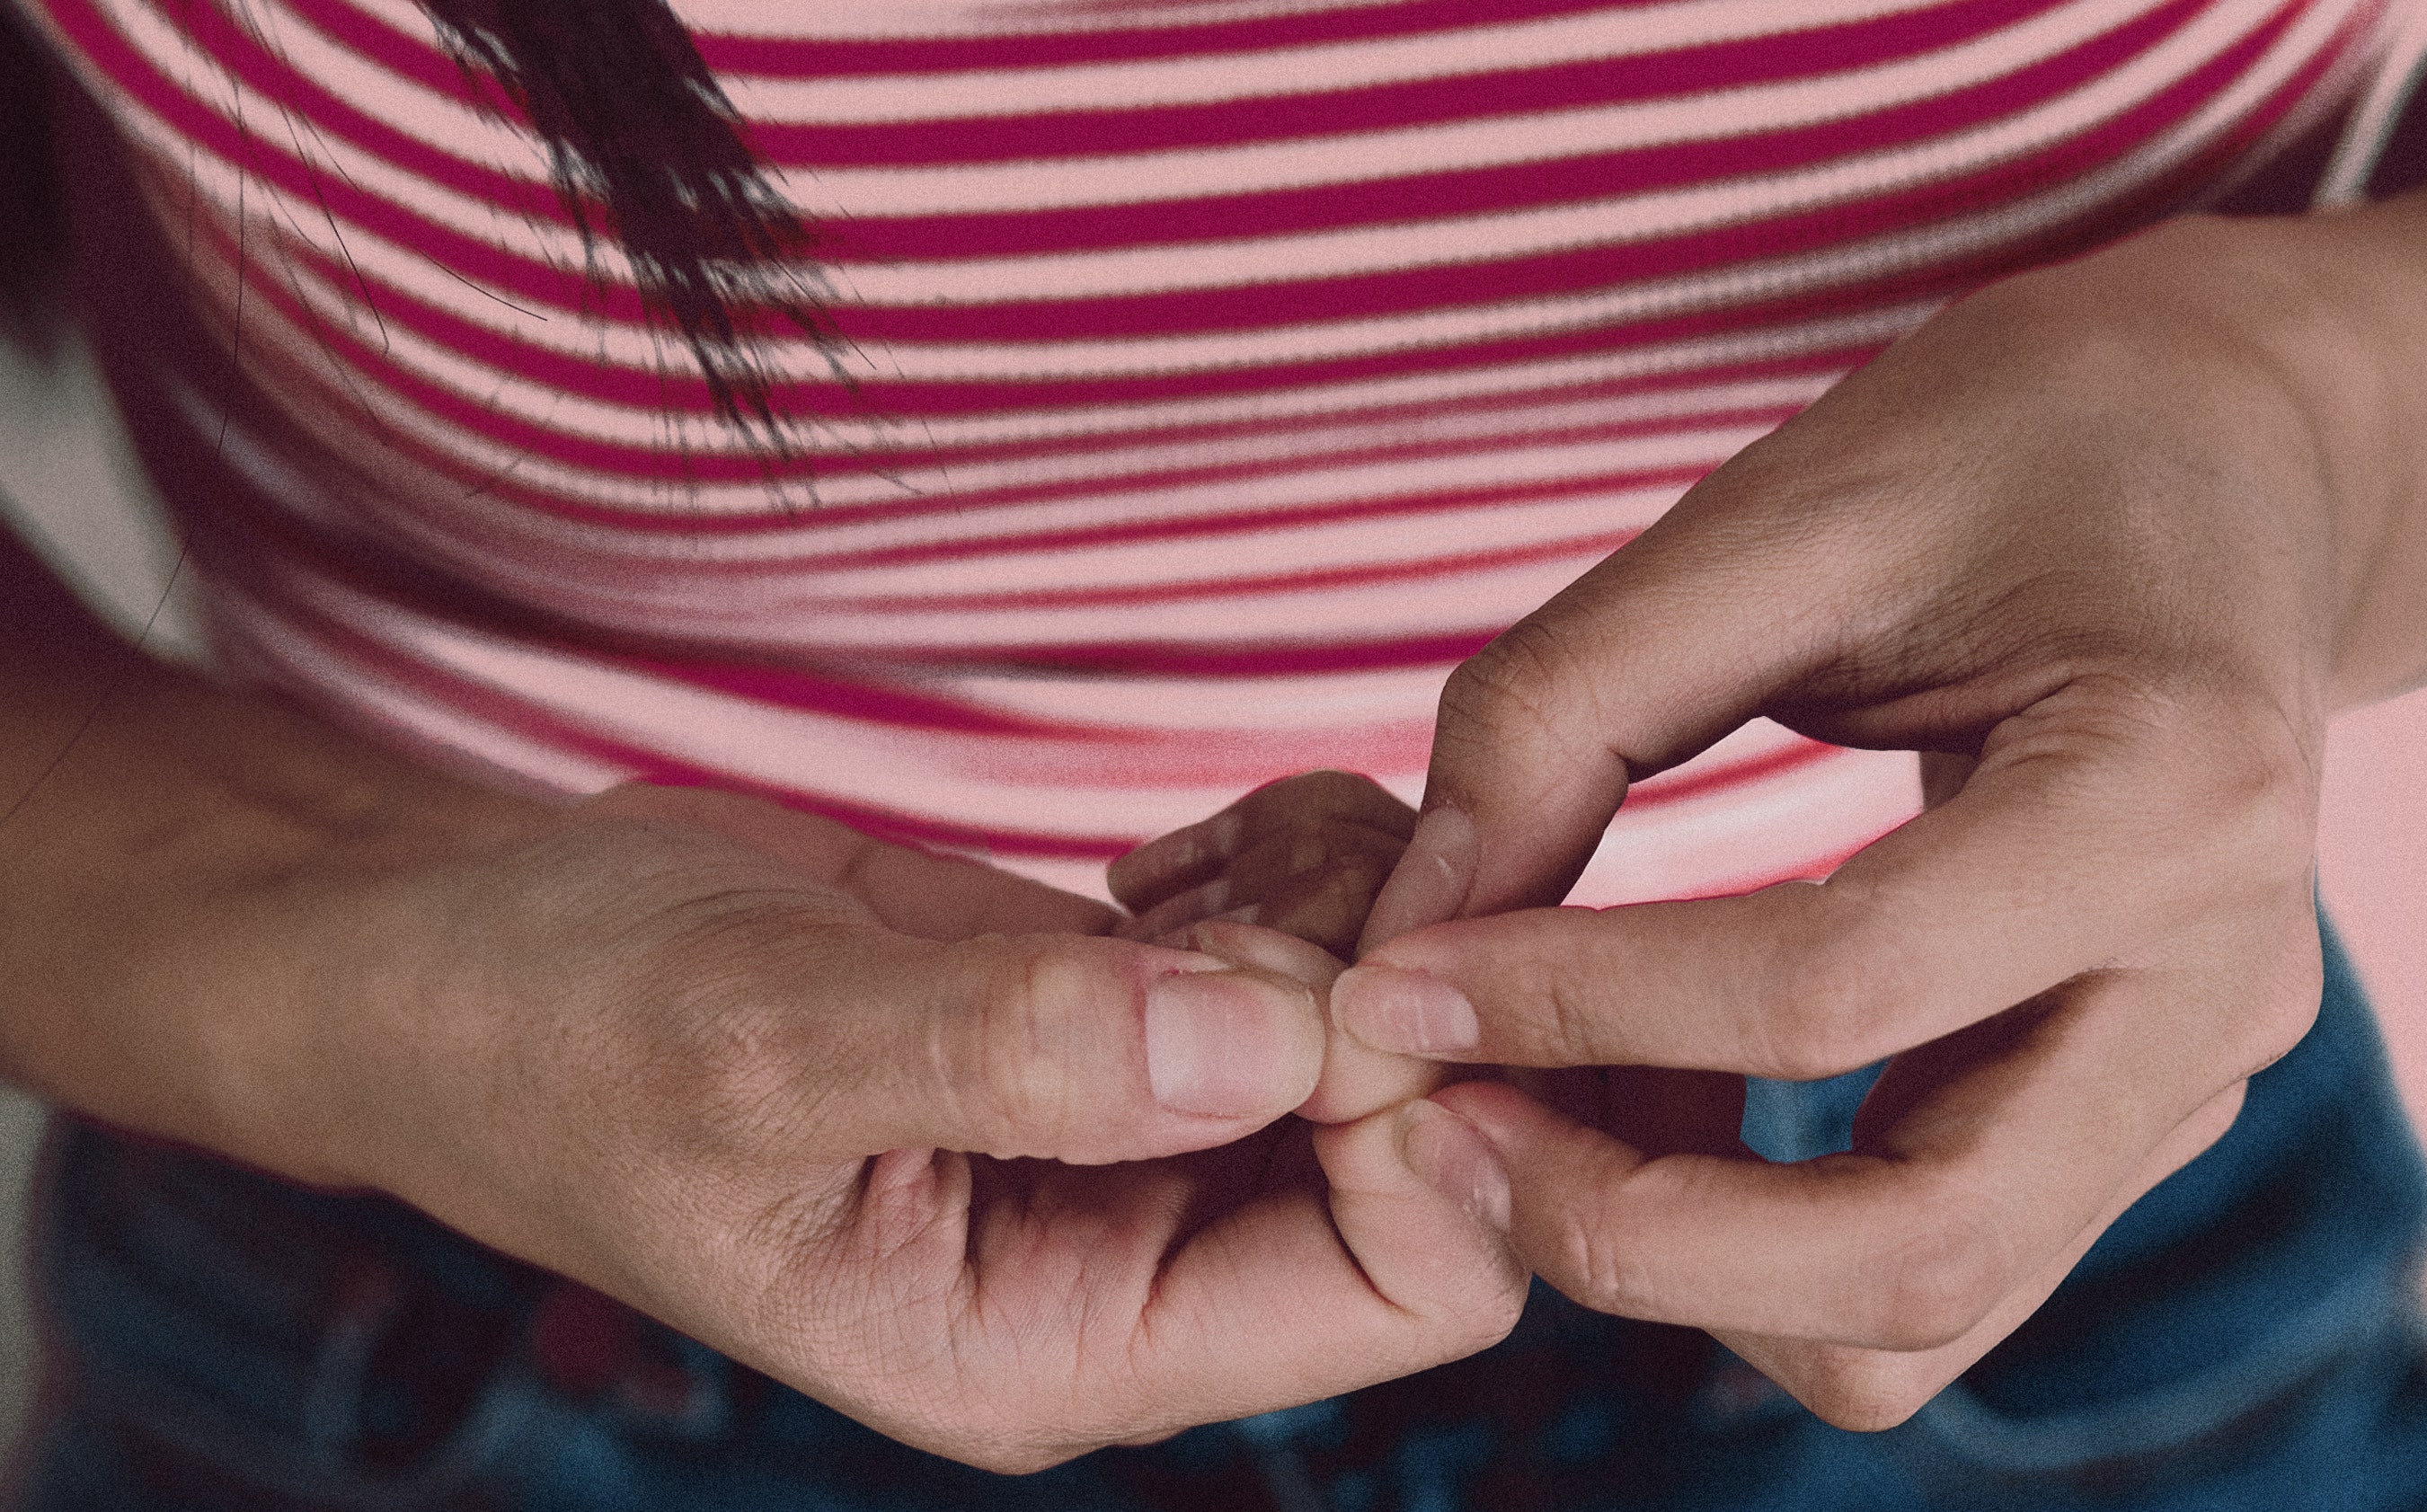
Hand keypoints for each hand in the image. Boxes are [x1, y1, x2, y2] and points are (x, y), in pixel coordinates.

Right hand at [103, 780, 1523, 1469]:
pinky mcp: (1132, 1014)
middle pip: (1430, 1152)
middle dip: (1389, 994)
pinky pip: (1319, 946)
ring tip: (1178, 867)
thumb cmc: (559, 1036)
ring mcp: (1148, 1132)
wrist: (472, 952)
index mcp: (1068, 1342)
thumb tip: (1272, 1039)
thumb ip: (1011, 1055)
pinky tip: (1171, 854)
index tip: (1305, 971)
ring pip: (1391, 1030)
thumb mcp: (759, 1051)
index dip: (1415, 1123)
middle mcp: (1139, 1256)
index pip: (1405, 1284)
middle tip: (1235, 883)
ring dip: (1344, 911)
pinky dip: (1298, 869)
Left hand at [1327, 218, 2344, 1429]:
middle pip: (1917, 1252)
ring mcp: (2201, 1068)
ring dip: (1692, 1269)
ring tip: (1523, 1118)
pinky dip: (1761, 1240)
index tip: (1390, 984)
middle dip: (1635, 1235)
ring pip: (1926, 1307)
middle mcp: (2223, 976)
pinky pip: (1935, 1257)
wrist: (2233, 455)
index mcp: (2169, 785)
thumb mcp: (1781, 506)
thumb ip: (1571, 707)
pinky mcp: (2142, 1108)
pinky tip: (1644, 1105)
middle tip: (1439, 1132)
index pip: (1833, 988)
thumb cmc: (2009, 443)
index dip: (1577, 1005)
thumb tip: (1413, 935)